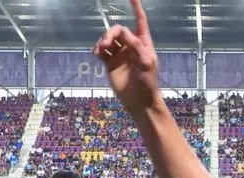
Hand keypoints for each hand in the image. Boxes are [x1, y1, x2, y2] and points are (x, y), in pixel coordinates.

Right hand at [94, 0, 161, 114]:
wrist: (139, 101)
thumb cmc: (147, 81)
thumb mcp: (146, 62)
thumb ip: (135, 45)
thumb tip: (124, 32)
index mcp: (143, 43)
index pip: (139, 21)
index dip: (136, 8)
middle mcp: (130, 45)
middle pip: (119, 30)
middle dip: (111, 33)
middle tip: (106, 43)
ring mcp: (120, 54)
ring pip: (108, 39)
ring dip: (103, 41)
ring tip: (100, 50)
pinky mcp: (110, 63)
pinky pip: (102, 51)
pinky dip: (97, 49)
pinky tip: (96, 53)